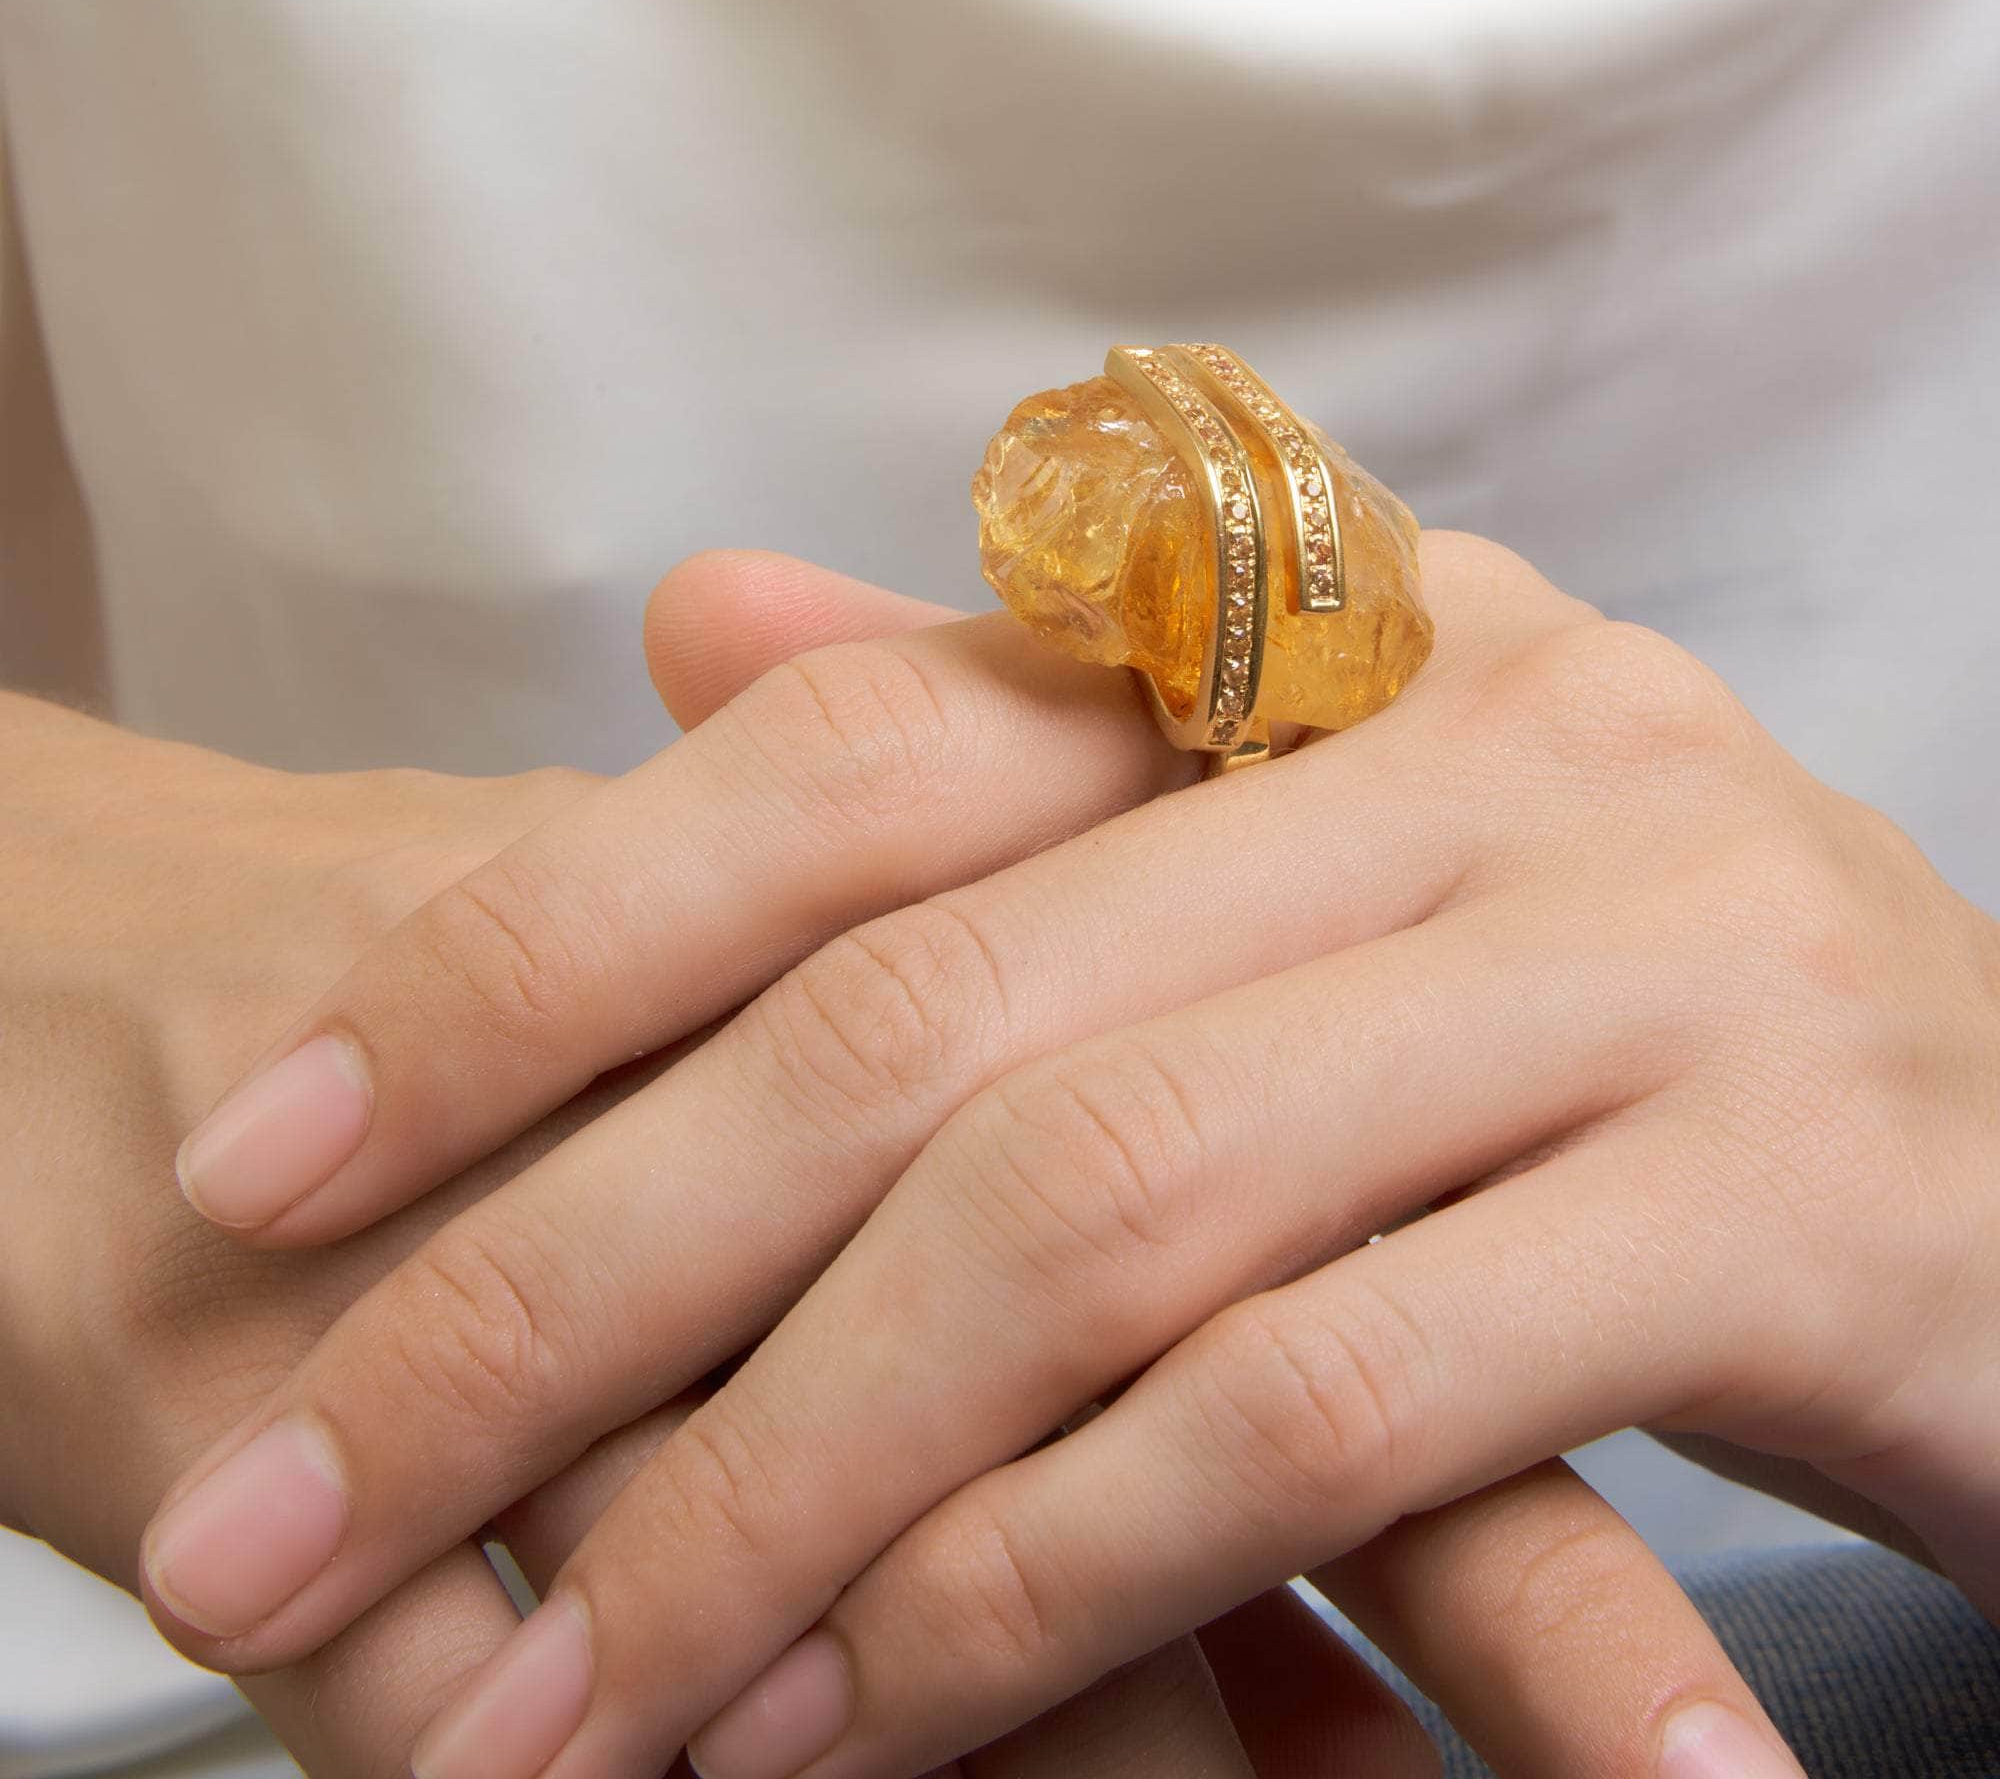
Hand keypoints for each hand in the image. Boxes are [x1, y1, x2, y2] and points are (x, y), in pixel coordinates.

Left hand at [139, 542, 1865, 1776]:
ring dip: (787, 1496)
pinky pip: (1333, 1398)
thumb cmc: (1594, 1024)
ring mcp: (1648, 949)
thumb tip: (688, 622)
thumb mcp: (1298, 864)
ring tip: (554, 1706)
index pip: (858, 753)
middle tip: (294, 1521)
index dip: (532, 952)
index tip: (262, 1164)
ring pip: (1105, 1216)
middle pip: (929, 1016)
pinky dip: (1063, 1569)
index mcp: (1332, 641)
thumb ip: (1003, 757)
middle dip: (570, 1290)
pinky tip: (872, 1717)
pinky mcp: (1787, 1190)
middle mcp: (1485, 741)